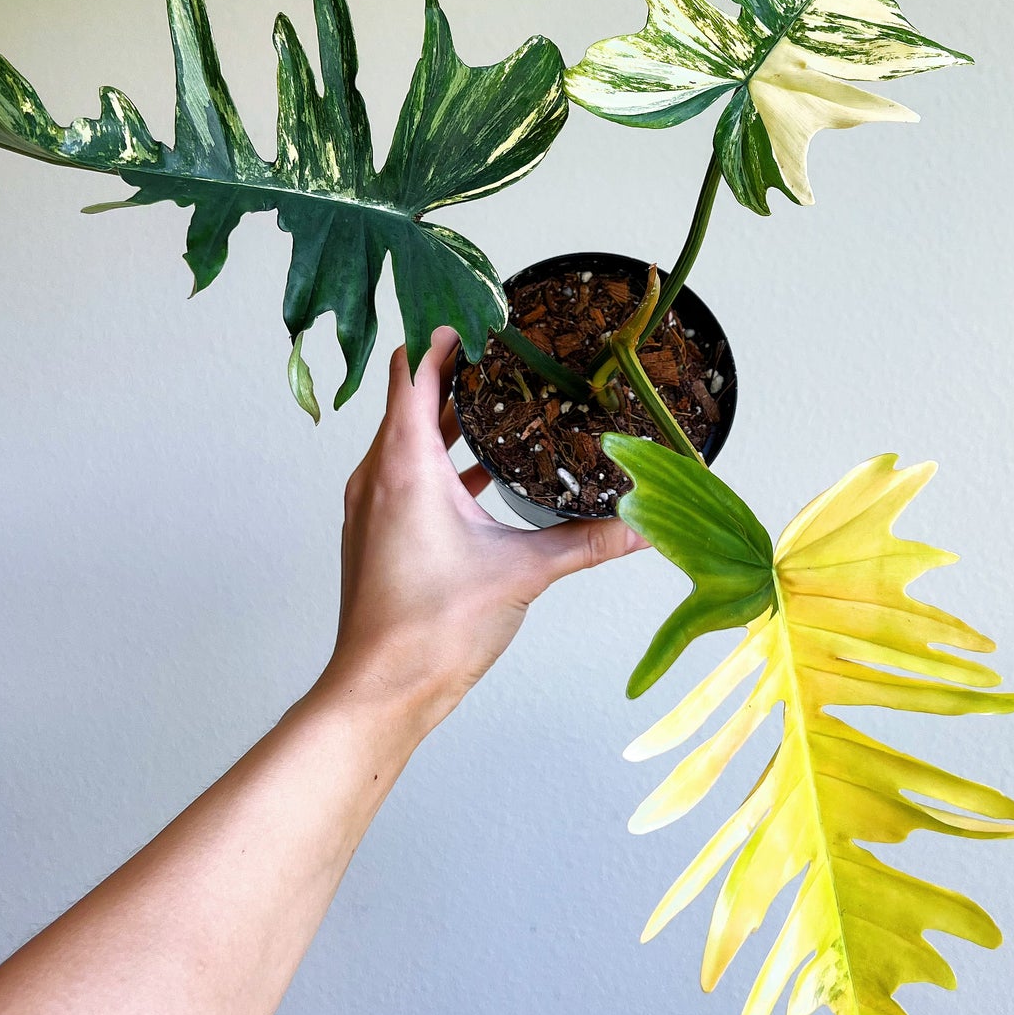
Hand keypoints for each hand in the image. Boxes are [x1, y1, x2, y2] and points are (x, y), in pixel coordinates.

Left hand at [318, 326, 644, 734]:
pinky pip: (404, 476)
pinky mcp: (375, 534)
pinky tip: (482, 478)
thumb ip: (588, 542)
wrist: (381, 691)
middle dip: (455, 375)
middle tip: (506, 359)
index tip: (482, 323)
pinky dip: (439, 463)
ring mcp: (370, 506)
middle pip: (409, 399)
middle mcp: (377, 476)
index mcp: (405, 465)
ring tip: (500, 408)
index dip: (444, 338)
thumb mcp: (524, 573)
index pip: (412, 370)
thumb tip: (643, 525)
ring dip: (447, 420)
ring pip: (406, 440)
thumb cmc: (431, 629)